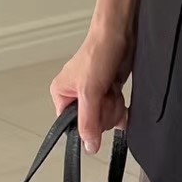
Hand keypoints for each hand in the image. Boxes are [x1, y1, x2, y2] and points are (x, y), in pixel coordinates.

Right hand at [49, 19, 134, 155]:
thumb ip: (88, 121)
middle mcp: (76, 95)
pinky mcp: (109, 91)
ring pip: (105, 118)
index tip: (95, 111)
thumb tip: (88, 147)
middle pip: (90, 123)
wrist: (120, 35)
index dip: (86, 122)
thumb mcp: (90, 91)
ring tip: (110, 88)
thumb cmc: (98, 52)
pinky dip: (119, 105)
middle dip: (102, 110)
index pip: (70, 124)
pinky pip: (114, 110)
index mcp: (62, 94)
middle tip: (103, 93)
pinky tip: (119, 94)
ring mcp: (94, 94)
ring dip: (112, 105)